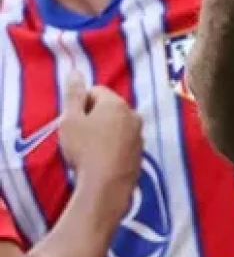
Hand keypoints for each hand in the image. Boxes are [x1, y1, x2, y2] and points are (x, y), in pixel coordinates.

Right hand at [59, 75, 141, 216]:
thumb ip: (73, 95)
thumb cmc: (85, 149)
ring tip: (89, 149)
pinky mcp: (141, 152)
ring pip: (118, 125)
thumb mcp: (70, 120)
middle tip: (79, 135)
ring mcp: (140, 134)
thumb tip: (75, 71)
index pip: (96, 91)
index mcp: (117, 103)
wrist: (106, 185)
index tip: (72, 121)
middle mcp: (133, 114)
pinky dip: (114, 146)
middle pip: (109, 107)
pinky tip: (102, 159)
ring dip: (105, 131)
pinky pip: (124, 141)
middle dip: (93, 117)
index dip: (80, 104)